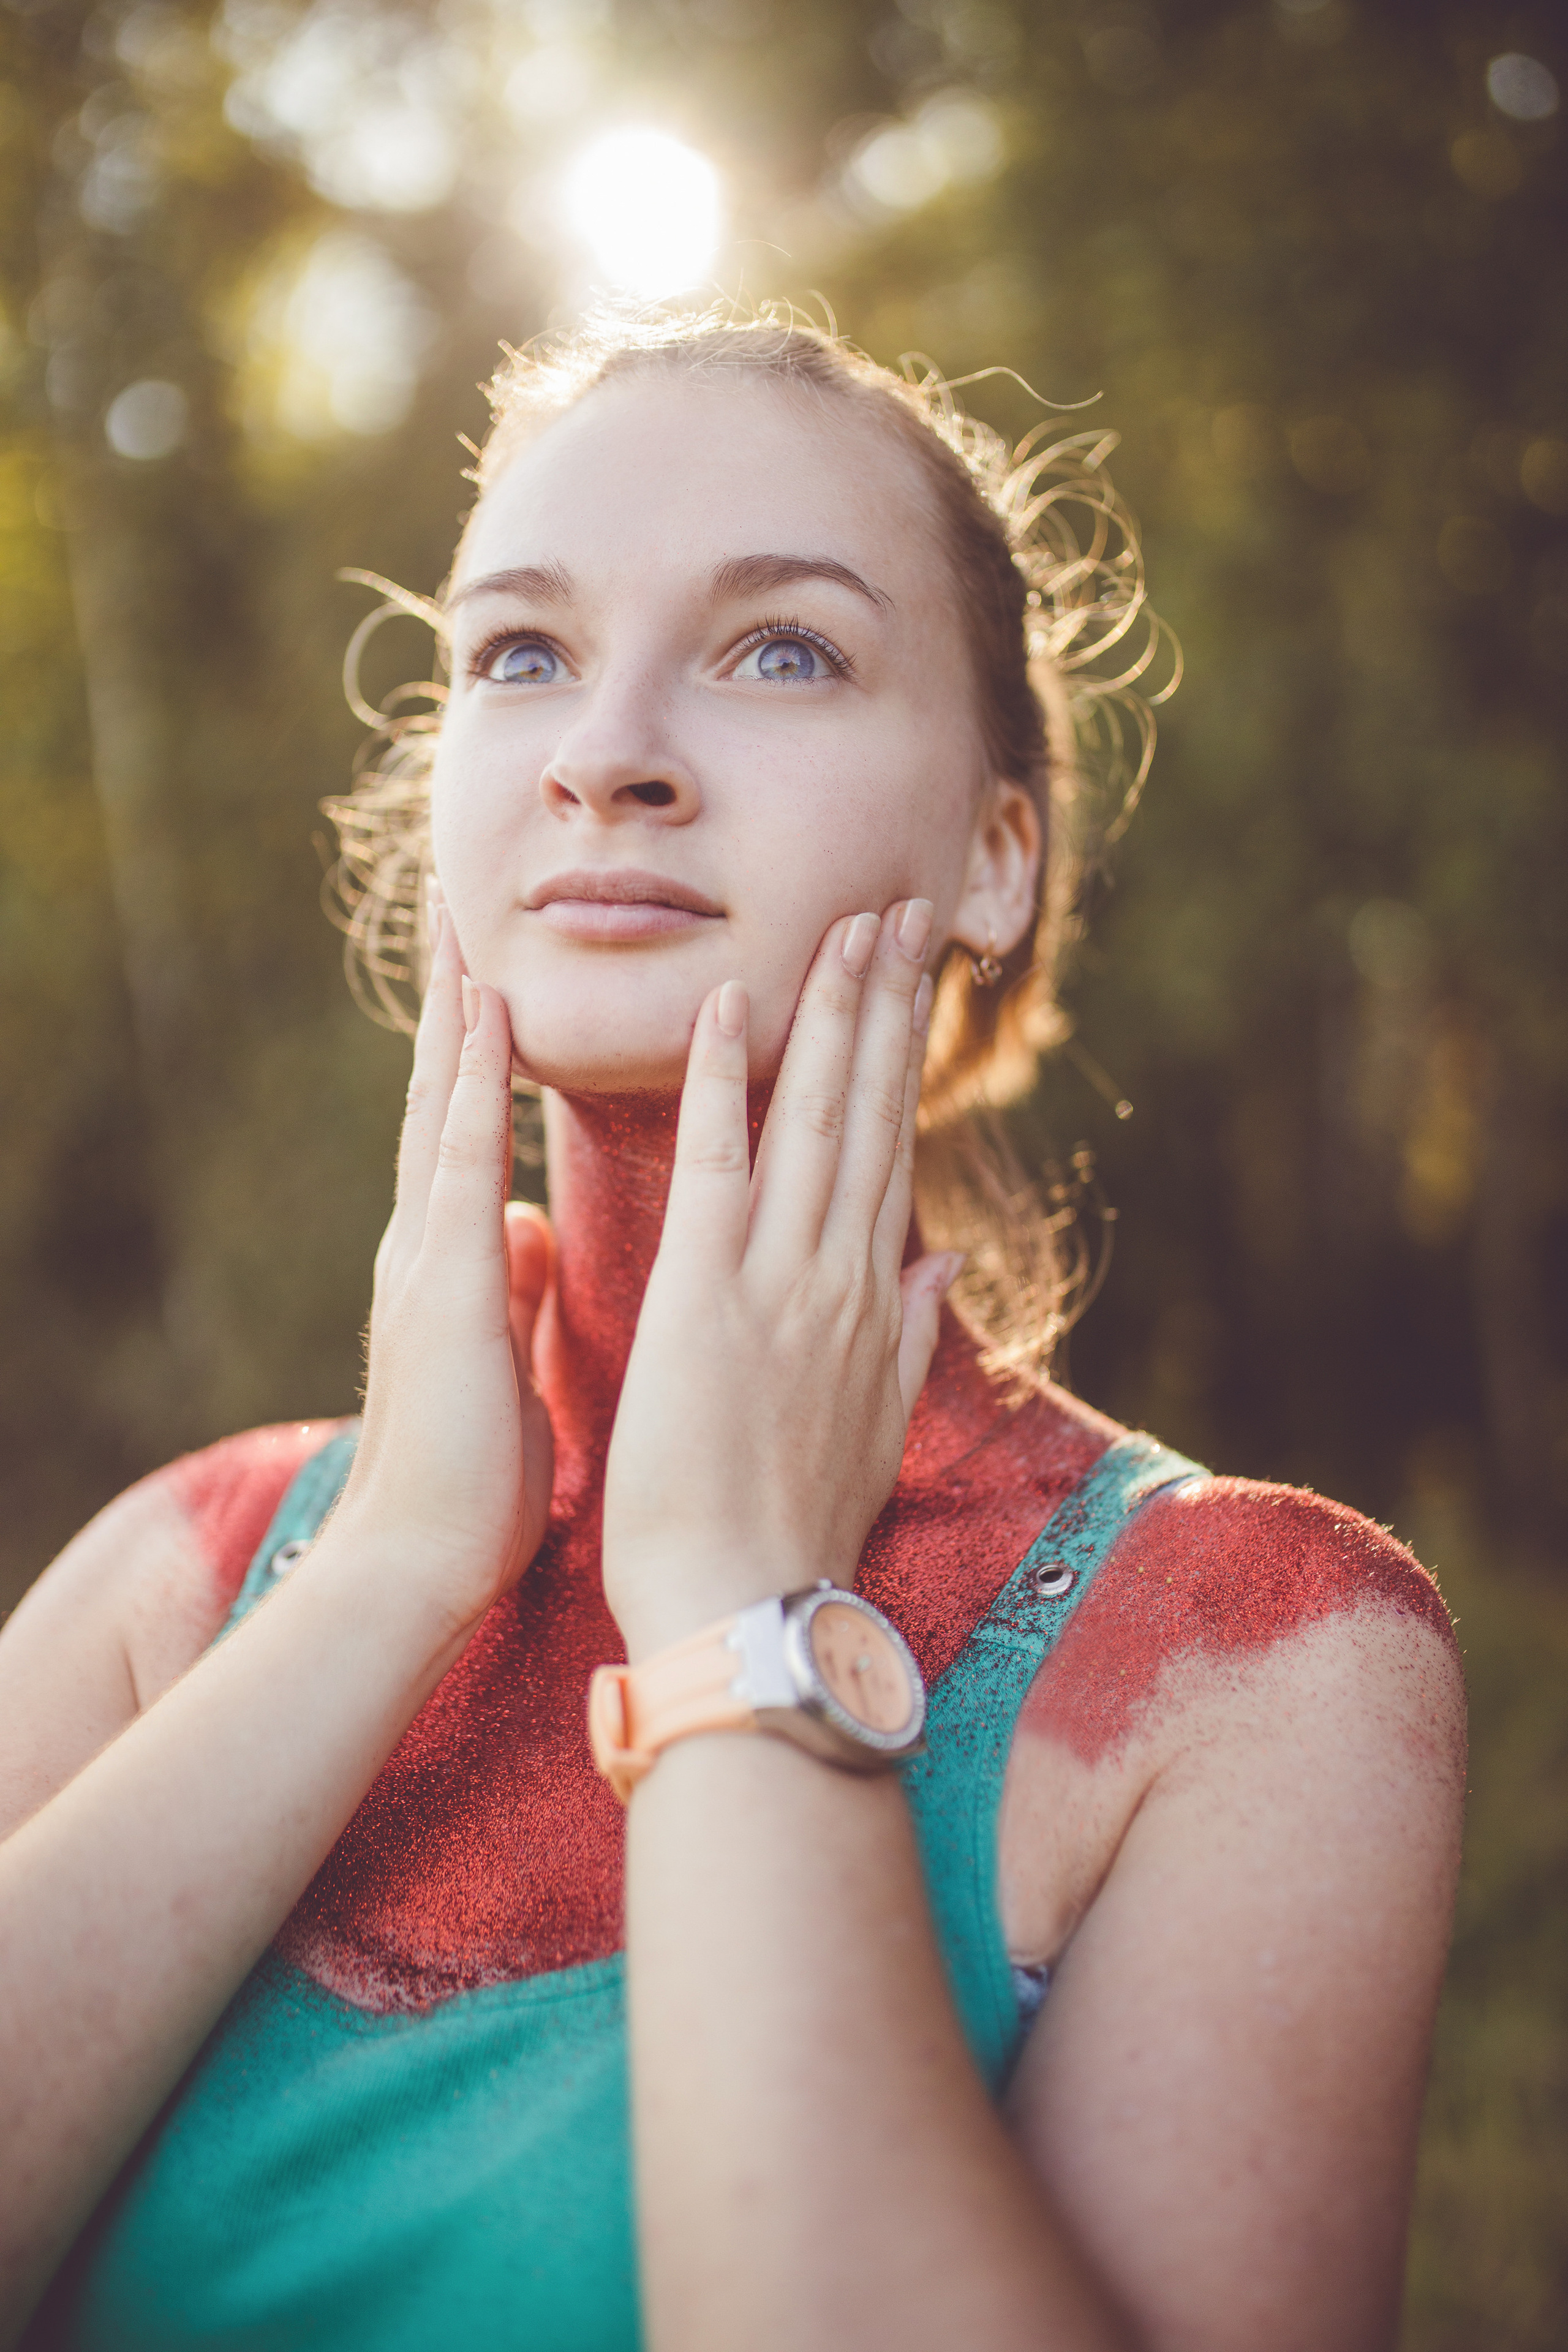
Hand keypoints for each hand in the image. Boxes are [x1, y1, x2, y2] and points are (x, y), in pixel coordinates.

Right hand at [331, 905, 555, 1638]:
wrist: (419, 1564)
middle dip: (458, 1009)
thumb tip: (527, 1224)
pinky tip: (486, 1018)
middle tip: (465, 916)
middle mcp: (432, 1244)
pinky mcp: (443, 1284)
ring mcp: (428, 1258)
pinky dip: (471, 1087)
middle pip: (449, 1102)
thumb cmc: (470, 1481)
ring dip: (458, 1019)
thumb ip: (511, 1283)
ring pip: (446, 1111)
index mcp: (455, 1263)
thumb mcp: (504, 1359)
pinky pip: (461, 1162)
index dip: (479, 1056)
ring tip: (467, 931)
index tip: (494, 976)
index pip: (468, 1136)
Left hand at [601, 899, 960, 1659]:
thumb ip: (909, 1338)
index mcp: (867, 1305)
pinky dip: (729, 1083)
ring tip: (850, 925)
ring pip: (816, 1121)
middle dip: (888, 1009)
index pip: (889, 1154)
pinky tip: (733, 1003)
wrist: (744, 1606)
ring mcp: (780, 1282)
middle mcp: (839, 1277)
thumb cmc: (793, 1531)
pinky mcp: (708, 1297)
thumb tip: (942, 1265)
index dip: (902, 1061)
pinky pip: (721, 1166)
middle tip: (902, 911)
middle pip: (870, 1117)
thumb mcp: (873, 1431)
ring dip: (834, 1016)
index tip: (915, 984)